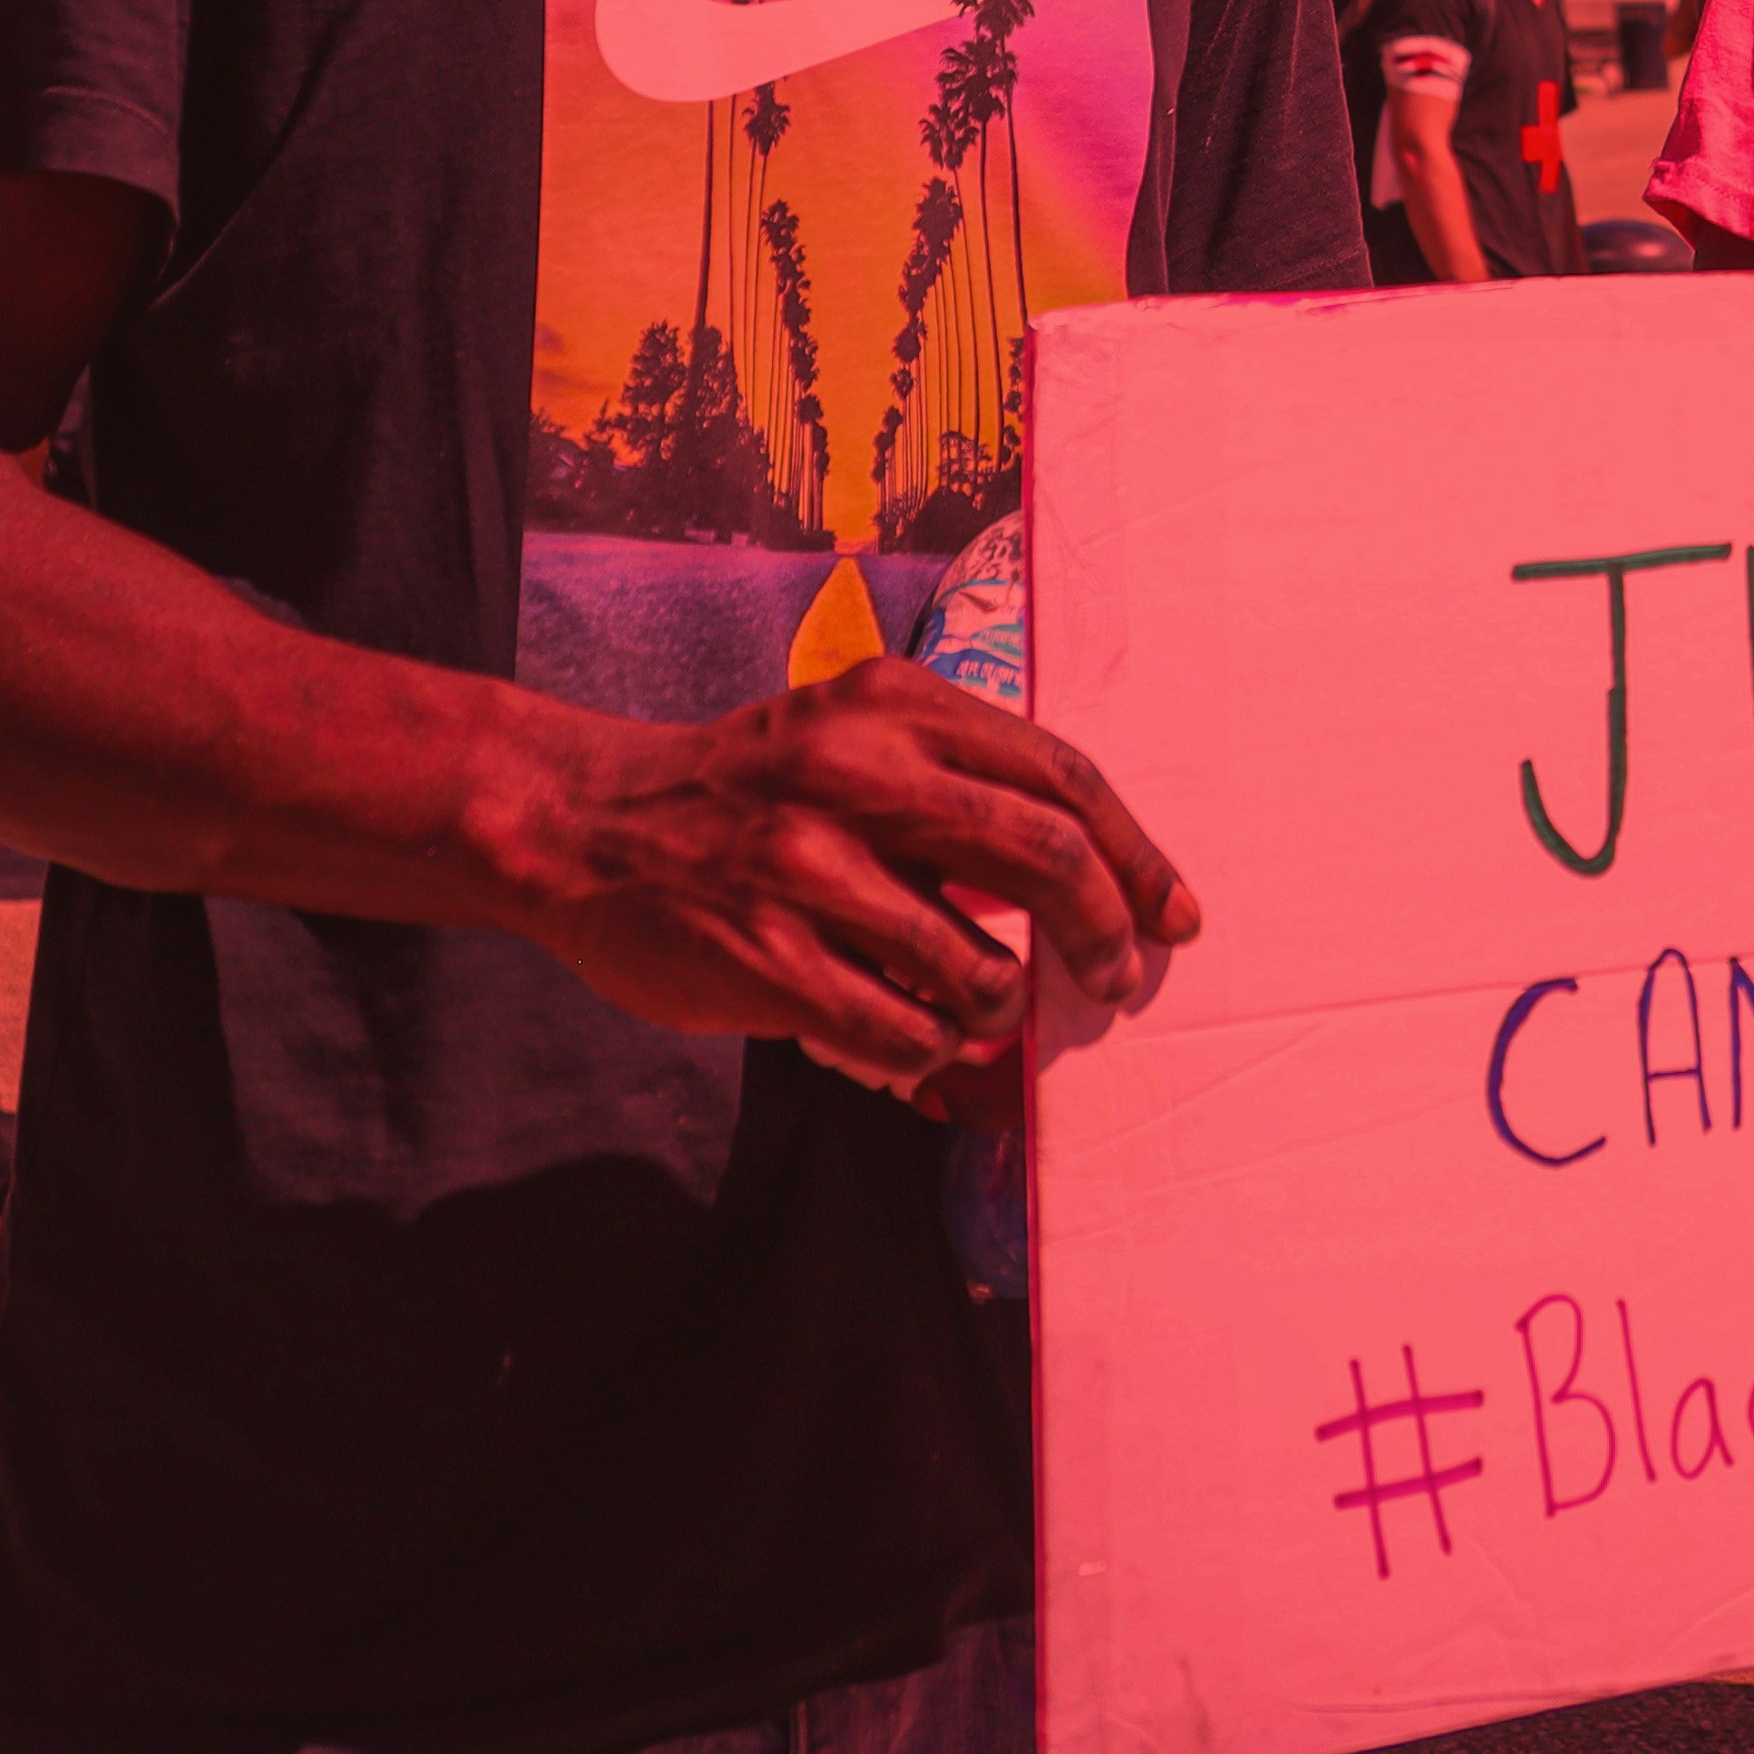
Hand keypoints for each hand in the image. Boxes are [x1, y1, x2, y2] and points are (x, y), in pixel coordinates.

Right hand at [511, 657, 1201, 1093]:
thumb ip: (952, 777)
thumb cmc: (745, 789)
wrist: (583, 823)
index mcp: (893, 705)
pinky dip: (933, 1049)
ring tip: (994, 1010)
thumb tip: (1084, 873)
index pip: (1058, 776)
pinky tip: (923, 1039)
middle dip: (1104, 930)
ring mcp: (807, 867)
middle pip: (1042, 854)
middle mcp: (856, 771)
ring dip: (1006, 1005)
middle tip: (1119, 978)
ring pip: (976, 963)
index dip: (1133, 854)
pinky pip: (898, 1028)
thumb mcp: (850, 732)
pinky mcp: (766, 956)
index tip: (1170, 913)